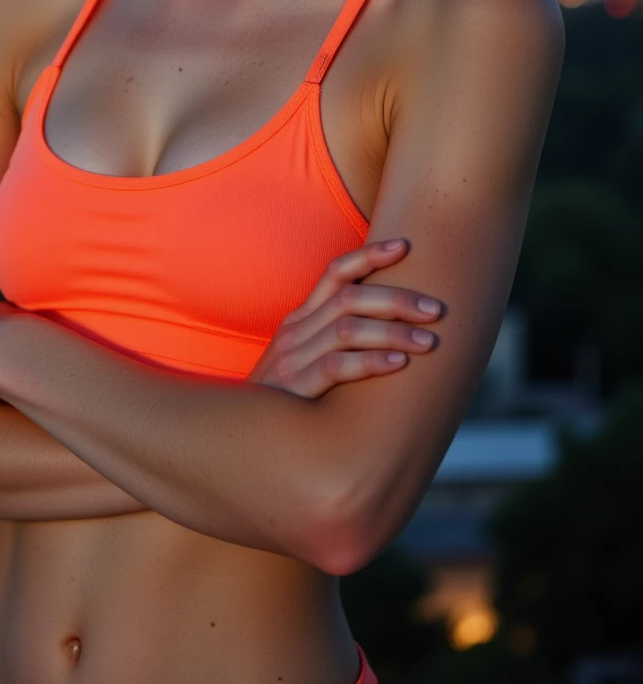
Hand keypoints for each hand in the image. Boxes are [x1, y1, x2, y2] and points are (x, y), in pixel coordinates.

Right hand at [247, 240, 442, 399]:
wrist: (246, 437)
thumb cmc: (289, 401)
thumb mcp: (306, 360)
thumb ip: (338, 343)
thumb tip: (394, 332)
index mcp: (300, 319)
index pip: (334, 273)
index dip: (369, 256)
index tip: (404, 246)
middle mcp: (296, 331)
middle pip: (350, 297)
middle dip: (397, 299)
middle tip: (436, 309)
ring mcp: (292, 357)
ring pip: (348, 328)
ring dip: (393, 331)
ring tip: (429, 341)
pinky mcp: (295, 387)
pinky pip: (337, 366)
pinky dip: (371, 361)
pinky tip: (399, 363)